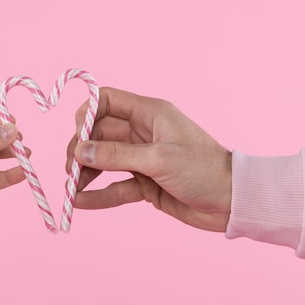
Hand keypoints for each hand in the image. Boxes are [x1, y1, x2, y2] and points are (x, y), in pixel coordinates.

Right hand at [66, 88, 231, 231]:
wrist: (233, 203)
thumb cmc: (204, 170)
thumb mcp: (159, 159)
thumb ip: (117, 155)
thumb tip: (80, 151)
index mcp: (149, 114)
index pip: (107, 100)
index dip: (88, 113)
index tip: (78, 136)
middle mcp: (143, 132)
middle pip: (99, 133)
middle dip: (82, 150)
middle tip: (71, 169)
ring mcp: (142, 158)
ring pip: (104, 161)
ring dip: (86, 173)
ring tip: (71, 188)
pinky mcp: (145, 183)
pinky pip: (115, 186)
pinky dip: (98, 194)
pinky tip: (81, 202)